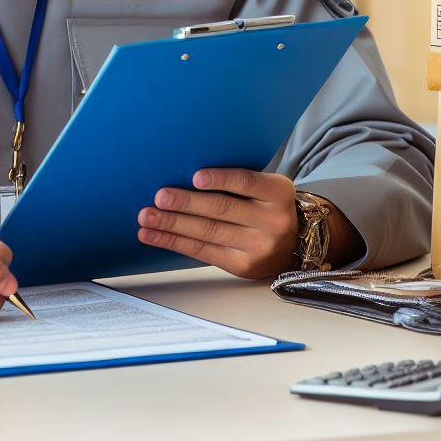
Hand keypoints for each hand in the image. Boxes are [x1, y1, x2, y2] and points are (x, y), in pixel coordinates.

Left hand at [137, 168, 298, 278]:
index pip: (246, 182)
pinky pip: (203, 252)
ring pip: (209, 232)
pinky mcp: (242, 266)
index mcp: (277, 193)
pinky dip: (174, 242)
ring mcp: (258, 247)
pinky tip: (153, 235)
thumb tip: (183, 173)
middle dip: (186, 204)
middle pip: (222, 209)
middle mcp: (272, 221)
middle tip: (159, 197)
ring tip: (147, 217)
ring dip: (172, 224)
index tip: (195, 177)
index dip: (220, 179)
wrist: (293, 244)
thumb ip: (236, 181)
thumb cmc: (265, 205)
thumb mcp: (263, 187)